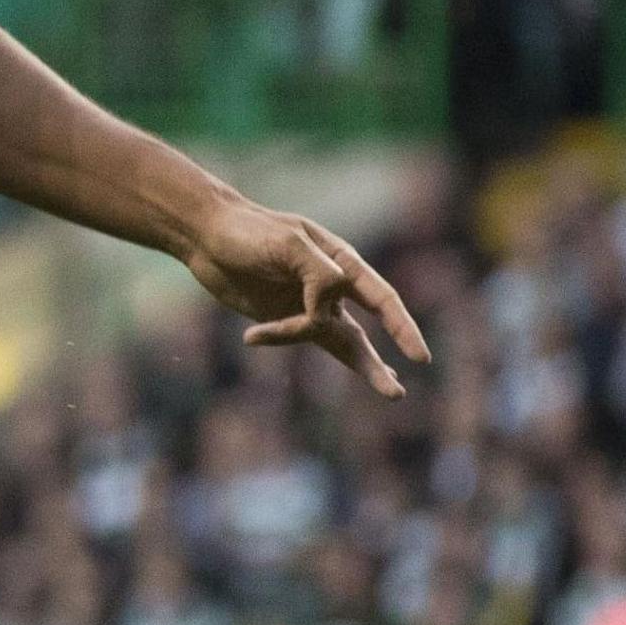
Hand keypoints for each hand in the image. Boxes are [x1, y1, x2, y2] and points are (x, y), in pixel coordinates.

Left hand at [180, 200, 430, 397]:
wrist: (205, 235)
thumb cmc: (249, 230)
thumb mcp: (288, 244)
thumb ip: (317, 275)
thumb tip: (327, 311)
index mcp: (342, 261)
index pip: (381, 297)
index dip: (402, 327)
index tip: (420, 357)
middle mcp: (332, 287)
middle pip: (364, 330)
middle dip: (378, 362)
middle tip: (396, 393)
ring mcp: (307, 305)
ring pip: (338, 341)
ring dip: (359, 366)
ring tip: (391, 393)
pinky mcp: (282, 316)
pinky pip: (293, 336)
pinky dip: (279, 339)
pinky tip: (251, 337)